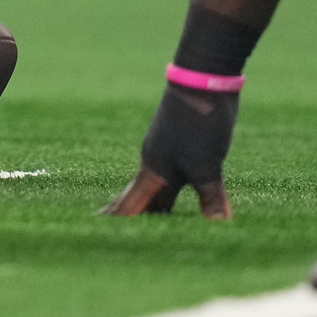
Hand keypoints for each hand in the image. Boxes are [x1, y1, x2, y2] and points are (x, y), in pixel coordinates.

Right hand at [103, 84, 237, 218]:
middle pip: (143, 198)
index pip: (132, 205)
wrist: (201, 81)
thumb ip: (210, 197)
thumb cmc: (197, 124)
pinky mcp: (183, 142)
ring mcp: (168, 151)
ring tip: (150, 221)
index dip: (119, 220)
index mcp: (154, 172)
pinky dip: (174, 191)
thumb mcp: (207, 165)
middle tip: (119, 235)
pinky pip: (174, 175)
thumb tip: (217, 226)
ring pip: (159, 187)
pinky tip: (176, 190)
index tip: (99, 231)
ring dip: (157, 206)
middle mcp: (156, 163)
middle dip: (136, 218)